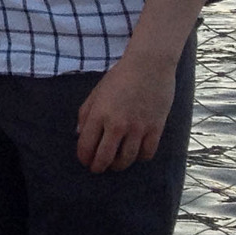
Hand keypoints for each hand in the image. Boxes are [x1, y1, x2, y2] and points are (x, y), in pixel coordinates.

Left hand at [74, 46, 179, 172]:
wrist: (149, 66)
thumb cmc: (120, 77)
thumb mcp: (96, 93)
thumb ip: (85, 114)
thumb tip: (79, 135)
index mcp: (99, 114)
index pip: (86, 145)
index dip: (84, 158)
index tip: (84, 161)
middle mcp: (117, 124)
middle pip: (105, 157)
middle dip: (98, 167)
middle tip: (97, 169)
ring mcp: (138, 127)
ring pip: (127, 159)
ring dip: (118, 165)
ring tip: (115, 165)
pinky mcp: (156, 128)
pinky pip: (147, 153)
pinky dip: (140, 158)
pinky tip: (135, 155)